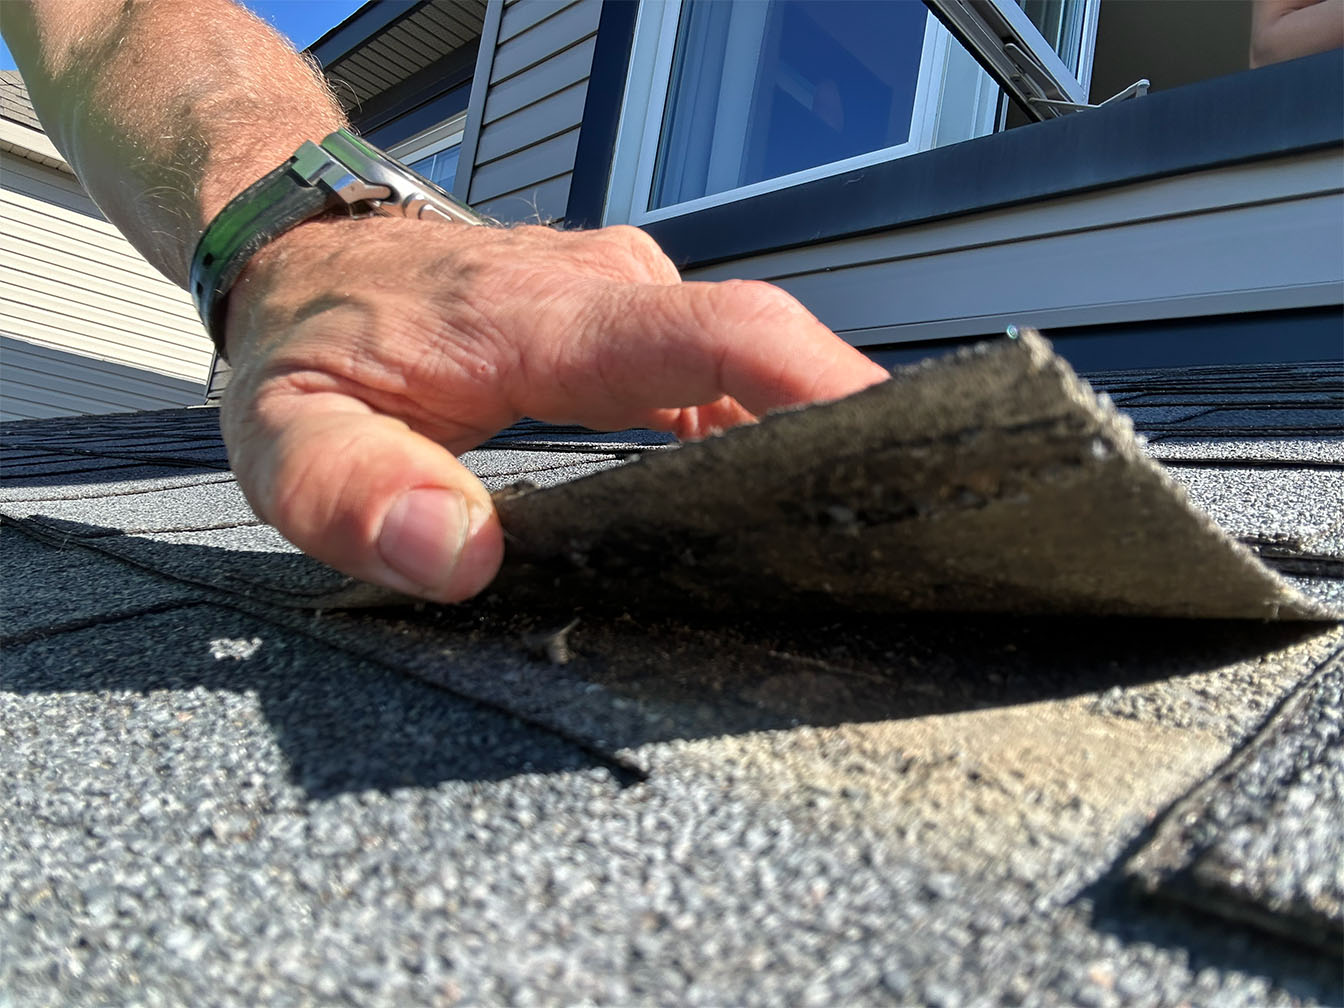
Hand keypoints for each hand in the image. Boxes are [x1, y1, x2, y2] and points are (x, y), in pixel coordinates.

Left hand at [220, 218, 889, 602]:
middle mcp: (607, 289)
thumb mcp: (287, 439)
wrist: (307, 257)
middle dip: (847, 430)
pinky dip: (765, 418)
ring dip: (812, 428)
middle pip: (769, 345)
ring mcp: (628, 295)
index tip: (900, 455)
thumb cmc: (307, 348)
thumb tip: (458, 555)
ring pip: (754, 355)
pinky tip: (776, 485)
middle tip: (903, 527)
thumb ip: (355, 494)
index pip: (719, 336)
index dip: (821, 391)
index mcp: (543, 318)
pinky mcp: (633, 317)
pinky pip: (724, 362)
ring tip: (855, 521)